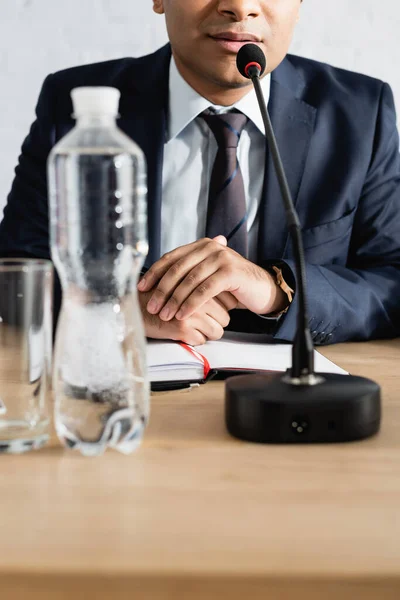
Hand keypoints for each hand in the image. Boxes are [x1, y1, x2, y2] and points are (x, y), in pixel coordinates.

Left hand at [138, 236, 286, 320]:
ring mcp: (221, 258)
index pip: (171, 257)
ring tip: (165, 315)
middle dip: (161, 289)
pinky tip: (182, 315)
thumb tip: (157, 282)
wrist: (262, 289)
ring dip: (174, 300)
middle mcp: (210, 247)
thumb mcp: (207, 276)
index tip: (141, 288)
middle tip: (151, 306)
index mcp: (201, 246)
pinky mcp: (231, 272)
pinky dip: (191, 304)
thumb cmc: (231, 286)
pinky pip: (205, 290)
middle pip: (177, 268)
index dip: (154, 273)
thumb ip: (188, 274)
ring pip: (190, 280)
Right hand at [138, 289, 233, 345]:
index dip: (222, 308)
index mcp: (201, 283)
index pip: (230, 301)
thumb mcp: (183, 281)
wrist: (134, 306)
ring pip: (217, 331)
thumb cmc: (160, 294)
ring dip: (206, 332)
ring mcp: (191, 313)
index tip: (211, 309)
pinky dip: (194, 340)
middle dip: (215, 322)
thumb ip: (205, 281)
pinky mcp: (182, 328)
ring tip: (192, 326)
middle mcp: (198, 297)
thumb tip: (226, 261)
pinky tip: (182, 331)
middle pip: (225, 318)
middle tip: (199, 320)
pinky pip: (202, 341)